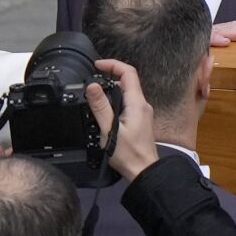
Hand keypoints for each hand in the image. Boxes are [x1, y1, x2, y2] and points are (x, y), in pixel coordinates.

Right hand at [87, 58, 157, 181]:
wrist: (143, 171)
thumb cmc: (129, 154)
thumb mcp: (110, 130)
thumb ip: (100, 107)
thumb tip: (92, 86)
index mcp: (137, 103)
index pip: (128, 72)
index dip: (112, 64)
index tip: (97, 65)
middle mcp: (142, 104)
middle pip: (127, 81)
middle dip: (109, 76)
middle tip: (92, 79)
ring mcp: (142, 112)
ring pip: (126, 92)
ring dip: (111, 88)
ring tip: (94, 94)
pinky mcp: (139, 120)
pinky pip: (127, 103)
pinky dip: (115, 100)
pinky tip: (104, 110)